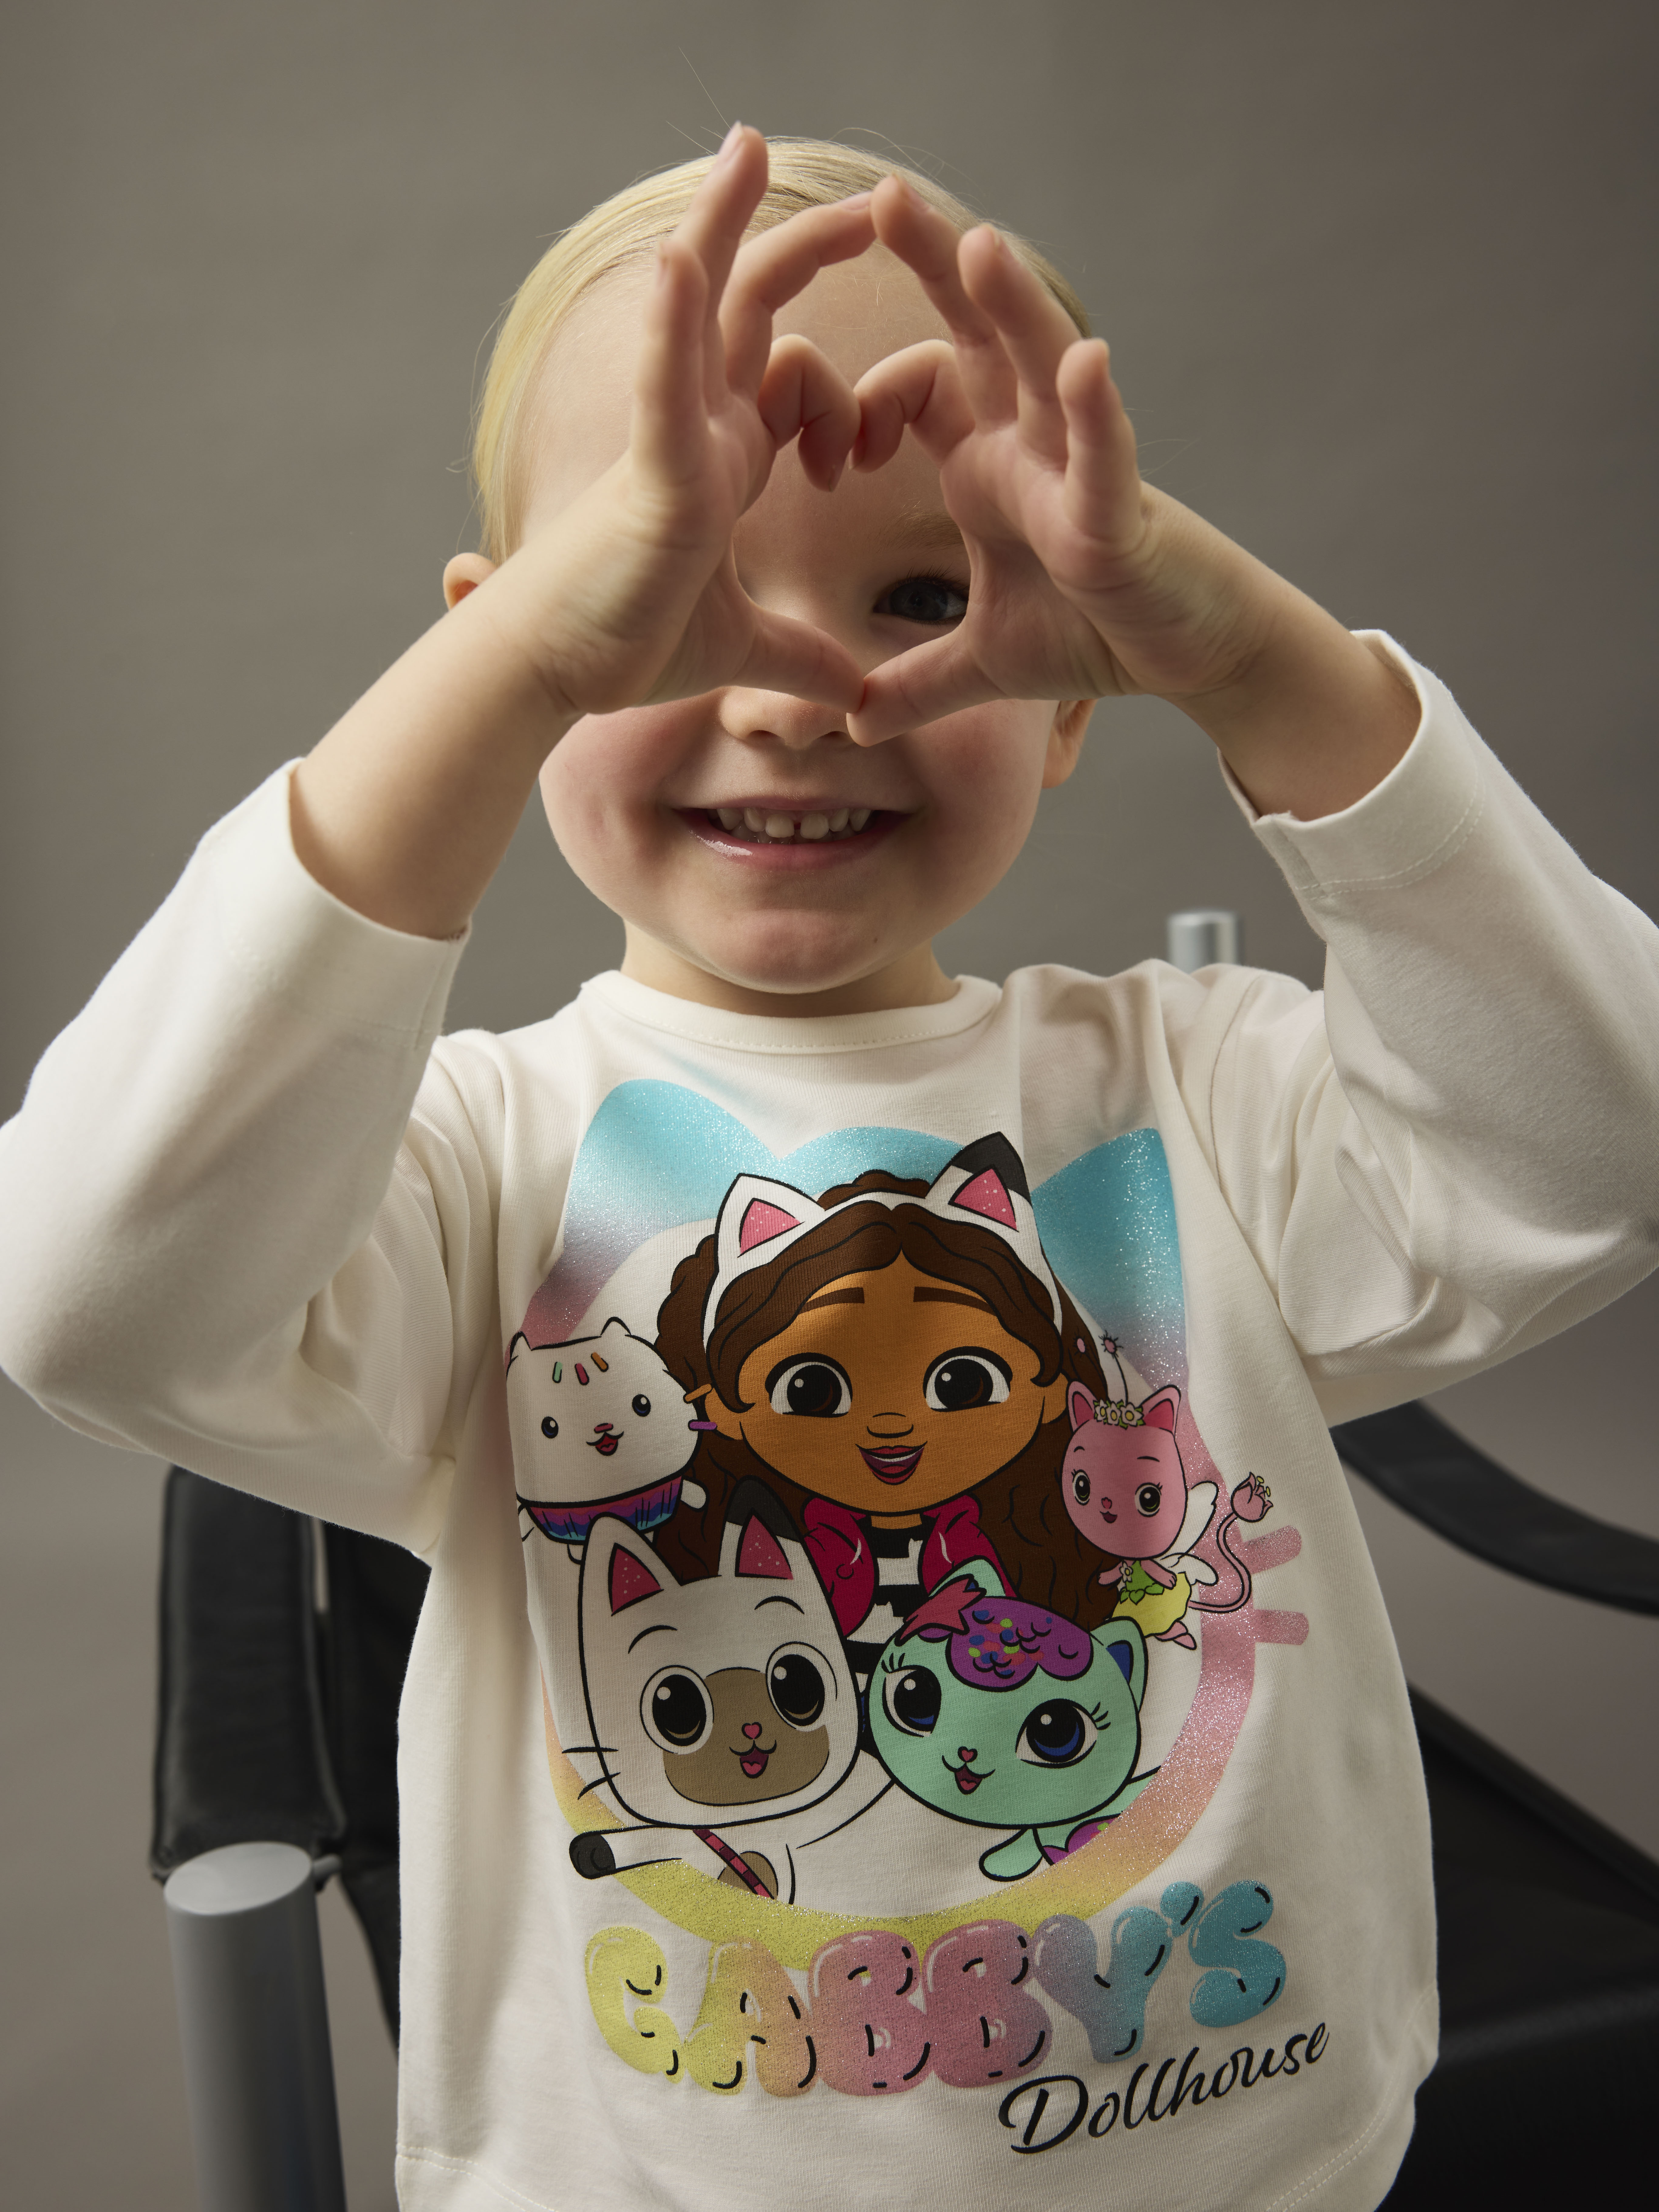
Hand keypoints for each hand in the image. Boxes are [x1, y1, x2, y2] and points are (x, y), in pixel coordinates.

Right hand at [497, 125, 874, 720]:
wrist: (561, 672)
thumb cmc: (628, 645)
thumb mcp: (744, 649)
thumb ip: (800, 659)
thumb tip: (851, 695)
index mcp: (722, 460)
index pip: (793, 375)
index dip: (841, 393)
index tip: (863, 451)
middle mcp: (697, 430)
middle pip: (749, 305)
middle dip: (805, 244)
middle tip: (867, 198)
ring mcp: (672, 440)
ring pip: (700, 306)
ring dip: (721, 221)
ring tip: (750, 146)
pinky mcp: (654, 475)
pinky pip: (663, 383)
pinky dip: (670, 322)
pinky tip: (679, 258)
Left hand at [847, 177, 1277, 744]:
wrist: (1181, 657)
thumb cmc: (1093, 634)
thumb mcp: (981, 666)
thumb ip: (913, 684)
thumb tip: (850, 717)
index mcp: (986, 465)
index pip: (916, 390)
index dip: (862, 404)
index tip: (826, 454)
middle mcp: (1029, 446)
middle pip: (978, 335)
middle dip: (936, 265)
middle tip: (883, 196)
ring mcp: (1079, 468)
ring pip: (1044, 368)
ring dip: (1014, 306)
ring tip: (979, 245)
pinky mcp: (1121, 510)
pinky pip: (1105, 449)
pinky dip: (1095, 409)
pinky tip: (1086, 360)